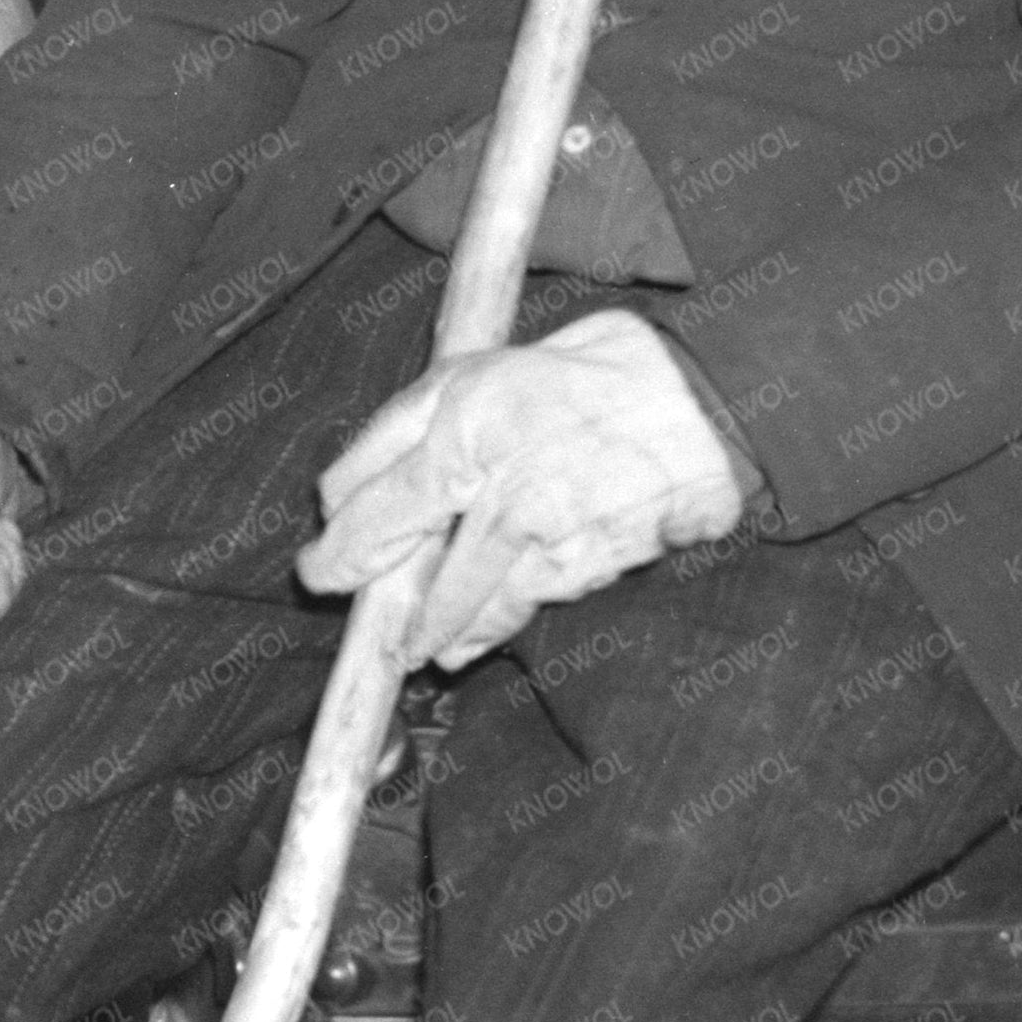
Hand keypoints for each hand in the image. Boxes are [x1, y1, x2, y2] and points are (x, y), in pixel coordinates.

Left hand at [297, 311, 749, 669]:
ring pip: (479, 609)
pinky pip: (532, 605)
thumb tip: (338, 493)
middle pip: (429, 585)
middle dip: (400, 619)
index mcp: (463, 429)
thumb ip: (398, 430)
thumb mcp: (473, 371)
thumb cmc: (585, 372)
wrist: (701, 399)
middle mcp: (503, 492)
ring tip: (430, 651)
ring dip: (449, 634)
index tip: (320, 574)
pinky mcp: (594, 566)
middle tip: (383, 638)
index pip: (378, 514)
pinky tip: (483, 635)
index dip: (341, 555)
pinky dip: (504, 621)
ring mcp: (553, 537)